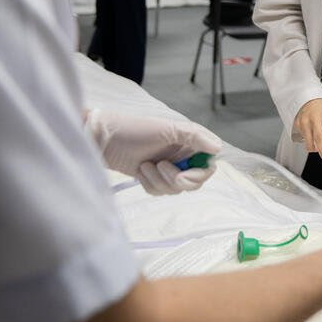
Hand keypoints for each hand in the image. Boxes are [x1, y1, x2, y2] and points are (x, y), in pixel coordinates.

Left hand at [85, 109, 223, 194]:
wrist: (104, 140)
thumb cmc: (135, 129)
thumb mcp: (168, 128)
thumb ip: (195, 136)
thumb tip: (218, 148)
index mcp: (189, 143)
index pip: (208, 165)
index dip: (199, 173)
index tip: (184, 172)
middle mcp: (182, 156)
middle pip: (194, 182)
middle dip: (177, 179)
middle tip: (160, 166)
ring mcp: (168, 169)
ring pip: (176, 189)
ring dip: (159, 180)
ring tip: (144, 165)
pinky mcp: (153, 179)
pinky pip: (160, 192)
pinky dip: (149, 184)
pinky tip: (139, 171)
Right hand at [295, 98, 321, 162]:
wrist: (306, 94)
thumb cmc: (319, 103)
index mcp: (315, 119)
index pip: (319, 139)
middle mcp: (305, 123)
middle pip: (310, 144)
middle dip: (317, 149)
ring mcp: (298, 124)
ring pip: (306, 141)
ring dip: (313, 142)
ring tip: (318, 130)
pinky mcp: (295, 125)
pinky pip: (303, 136)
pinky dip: (309, 136)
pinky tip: (312, 128)